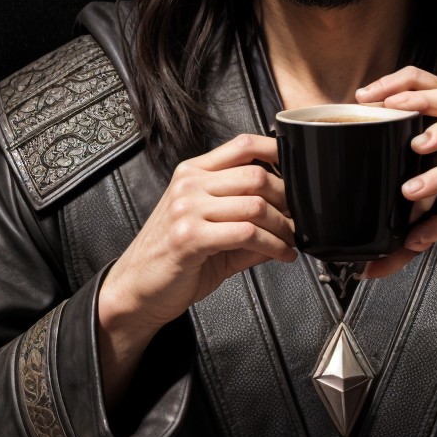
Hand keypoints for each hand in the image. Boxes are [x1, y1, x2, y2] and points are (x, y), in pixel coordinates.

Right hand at [96, 134, 294, 401]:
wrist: (137, 290)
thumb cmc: (173, 260)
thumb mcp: (211, 231)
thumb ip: (248, 220)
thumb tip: (291, 220)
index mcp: (193, 174)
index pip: (241, 145)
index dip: (276, 152)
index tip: (299, 169)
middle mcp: (189, 185)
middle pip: (256, 175)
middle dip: (288, 200)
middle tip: (299, 220)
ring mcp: (187, 208)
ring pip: (255, 205)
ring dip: (284, 227)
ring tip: (291, 241)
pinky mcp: (190, 236)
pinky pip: (246, 233)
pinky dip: (273, 246)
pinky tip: (281, 254)